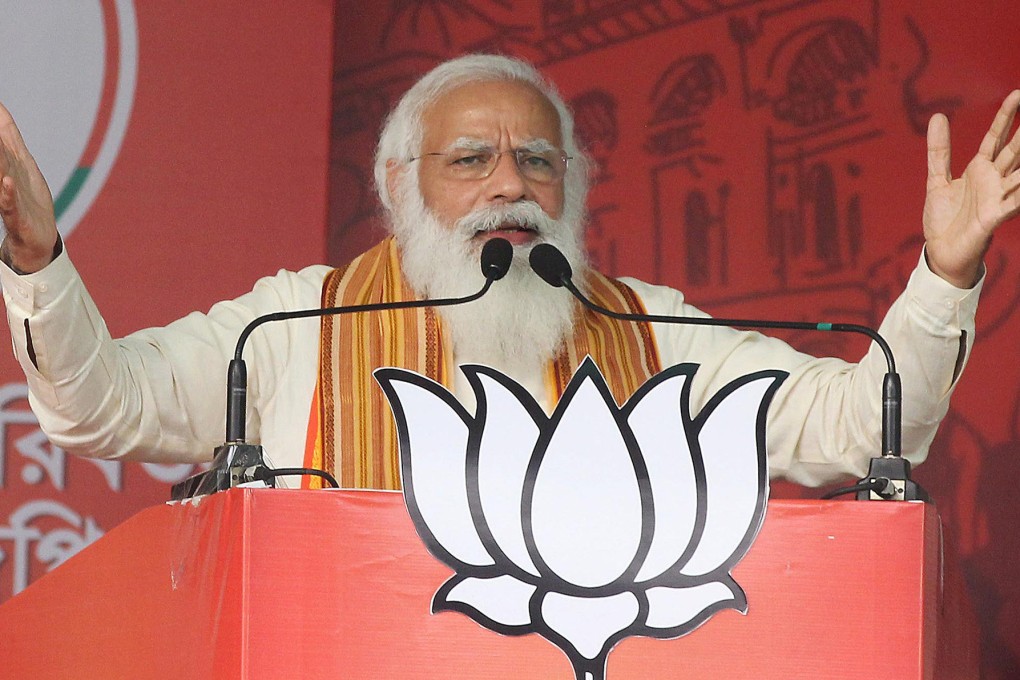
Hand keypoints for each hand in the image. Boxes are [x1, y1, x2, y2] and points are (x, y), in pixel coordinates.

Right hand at [0, 102, 57, 273]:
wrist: (37, 238)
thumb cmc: (28, 197)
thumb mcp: (22, 162)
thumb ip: (10, 137)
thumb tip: (1, 110)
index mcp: (5, 163)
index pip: (0, 136)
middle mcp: (3, 177)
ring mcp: (8, 197)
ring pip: (0, 175)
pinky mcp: (16, 215)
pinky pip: (10, 204)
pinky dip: (8, 193)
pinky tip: (6, 182)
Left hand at [923, 90, 1019, 287]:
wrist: (942, 253)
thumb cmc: (943, 220)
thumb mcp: (937, 181)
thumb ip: (939, 151)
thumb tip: (939, 117)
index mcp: (979, 170)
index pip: (996, 138)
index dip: (1006, 117)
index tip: (1016, 94)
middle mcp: (993, 181)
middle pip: (1014, 150)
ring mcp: (997, 197)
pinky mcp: (995, 217)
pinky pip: (1014, 201)